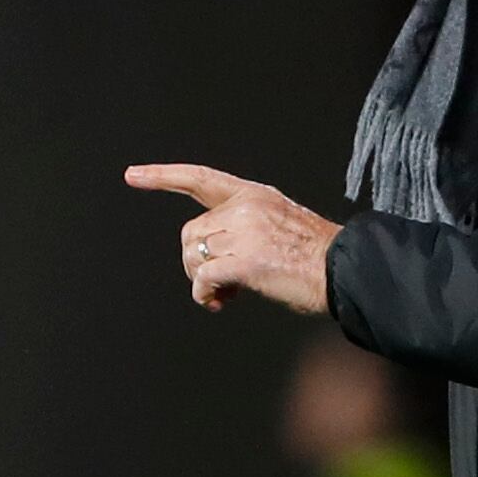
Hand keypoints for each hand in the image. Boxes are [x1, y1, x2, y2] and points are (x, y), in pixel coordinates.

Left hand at [128, 163, 337, 314]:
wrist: (344, 270)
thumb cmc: (317, 258)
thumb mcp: (279, 225)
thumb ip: (244, 230)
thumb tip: (213, 266)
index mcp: (254, 194)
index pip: (200, 179)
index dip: (163, 176)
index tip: (133, 175)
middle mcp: (246, 207)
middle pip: (191, 233)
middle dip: (196, 260)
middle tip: (219, 282)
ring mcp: (244, 233)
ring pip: (194, 256)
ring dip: (202, 279)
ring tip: (226, 292)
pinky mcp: (245, 261)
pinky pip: (203, 278)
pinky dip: (205, 294)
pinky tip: (220, 301)